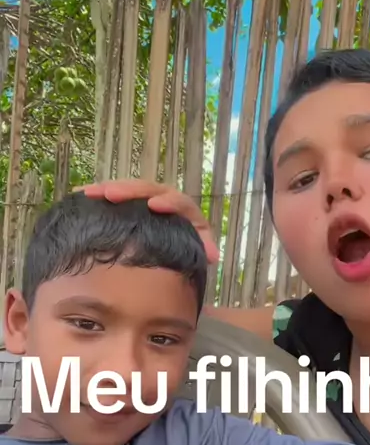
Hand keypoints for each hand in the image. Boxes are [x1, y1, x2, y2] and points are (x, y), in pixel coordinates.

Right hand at [76, 179, 218, 263]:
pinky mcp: (130, 201)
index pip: (179, 202)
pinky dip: (98, 193)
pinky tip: (81, 194)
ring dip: (108, 189)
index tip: (155, 205)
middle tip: (110, 194)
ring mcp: (145, 198)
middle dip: (129, 190)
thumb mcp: (195, 248)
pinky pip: (114, 193)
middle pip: (148, 189)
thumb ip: (202, 248)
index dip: (169, 202)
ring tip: (90, 193)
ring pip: (129, 189)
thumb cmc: (186, 248)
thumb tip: (212, 255)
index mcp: (184, 210)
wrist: (175, 248)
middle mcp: (164, 199)